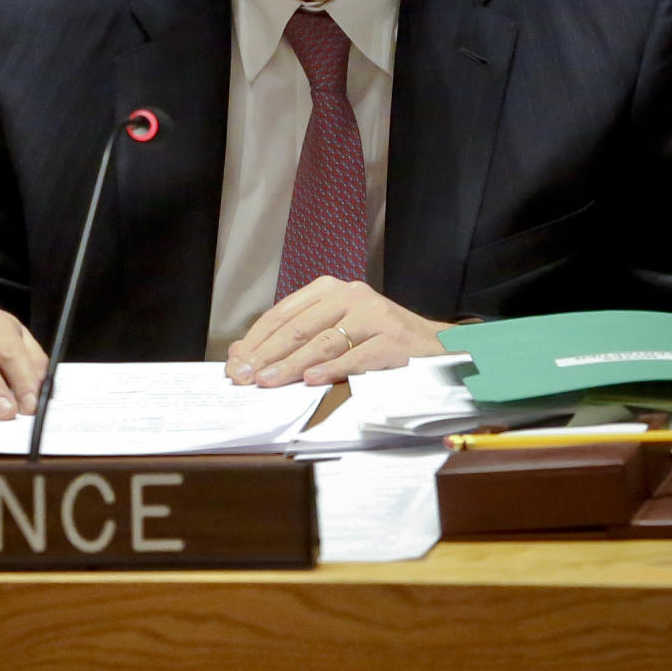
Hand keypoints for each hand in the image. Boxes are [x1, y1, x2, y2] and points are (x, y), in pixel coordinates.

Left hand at [225, 276, 453, 386]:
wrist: (436, 346)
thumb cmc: (377, 338)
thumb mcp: (336, 329)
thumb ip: (296, 337)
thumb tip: (244, 352)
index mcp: (330, 290)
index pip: (283, 314)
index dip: (256, 339)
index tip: (235, 363)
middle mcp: (351, 296)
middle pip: (299, 327)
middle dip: (267, 355)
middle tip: (244, 377)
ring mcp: (374, 316)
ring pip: (323, 342)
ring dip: (292, 365)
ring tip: (269, 381)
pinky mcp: (393, 340)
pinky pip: (357, 356)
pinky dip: (332, 369)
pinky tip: (311, 381)